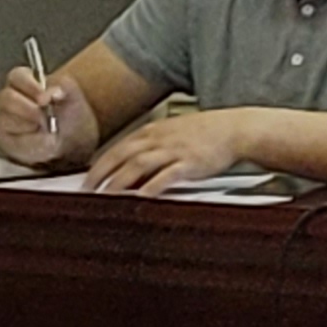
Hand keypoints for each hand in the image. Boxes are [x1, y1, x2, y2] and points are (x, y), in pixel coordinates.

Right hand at [0, 68, 92, 168]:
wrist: (74, 139)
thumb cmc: (69, 112)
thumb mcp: (72, 94)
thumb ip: (62, 86)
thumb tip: (50, 93)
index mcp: (23, 82)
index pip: (17, 76)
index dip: (29, 85)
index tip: (44, 99)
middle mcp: (6, 100)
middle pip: (6, 97)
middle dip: (29, 108)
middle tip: (45, 117)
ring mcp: (1, 120)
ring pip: (5, 119)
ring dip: (30, 125)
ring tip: (47, 128)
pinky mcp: (3, 141)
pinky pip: (13, 140)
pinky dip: (32, 141)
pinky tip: (43, 140)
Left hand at [88, 113, 246, 195]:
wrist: (239, 129)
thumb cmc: (211, 133)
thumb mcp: (177, 132)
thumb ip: (155, 145)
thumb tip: (133, 165)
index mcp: (155, 131)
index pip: (118, 147)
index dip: (99, 165)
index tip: (88, 180)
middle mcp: (161, 138)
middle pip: (121, 155)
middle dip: (100, 174)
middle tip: (86, 192)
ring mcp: (175, 150)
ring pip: (137, 164)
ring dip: (118, 182)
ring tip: (105, 197)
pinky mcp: (191, 162)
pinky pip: (166, 175)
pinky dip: (151, 186)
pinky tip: (141, 198)